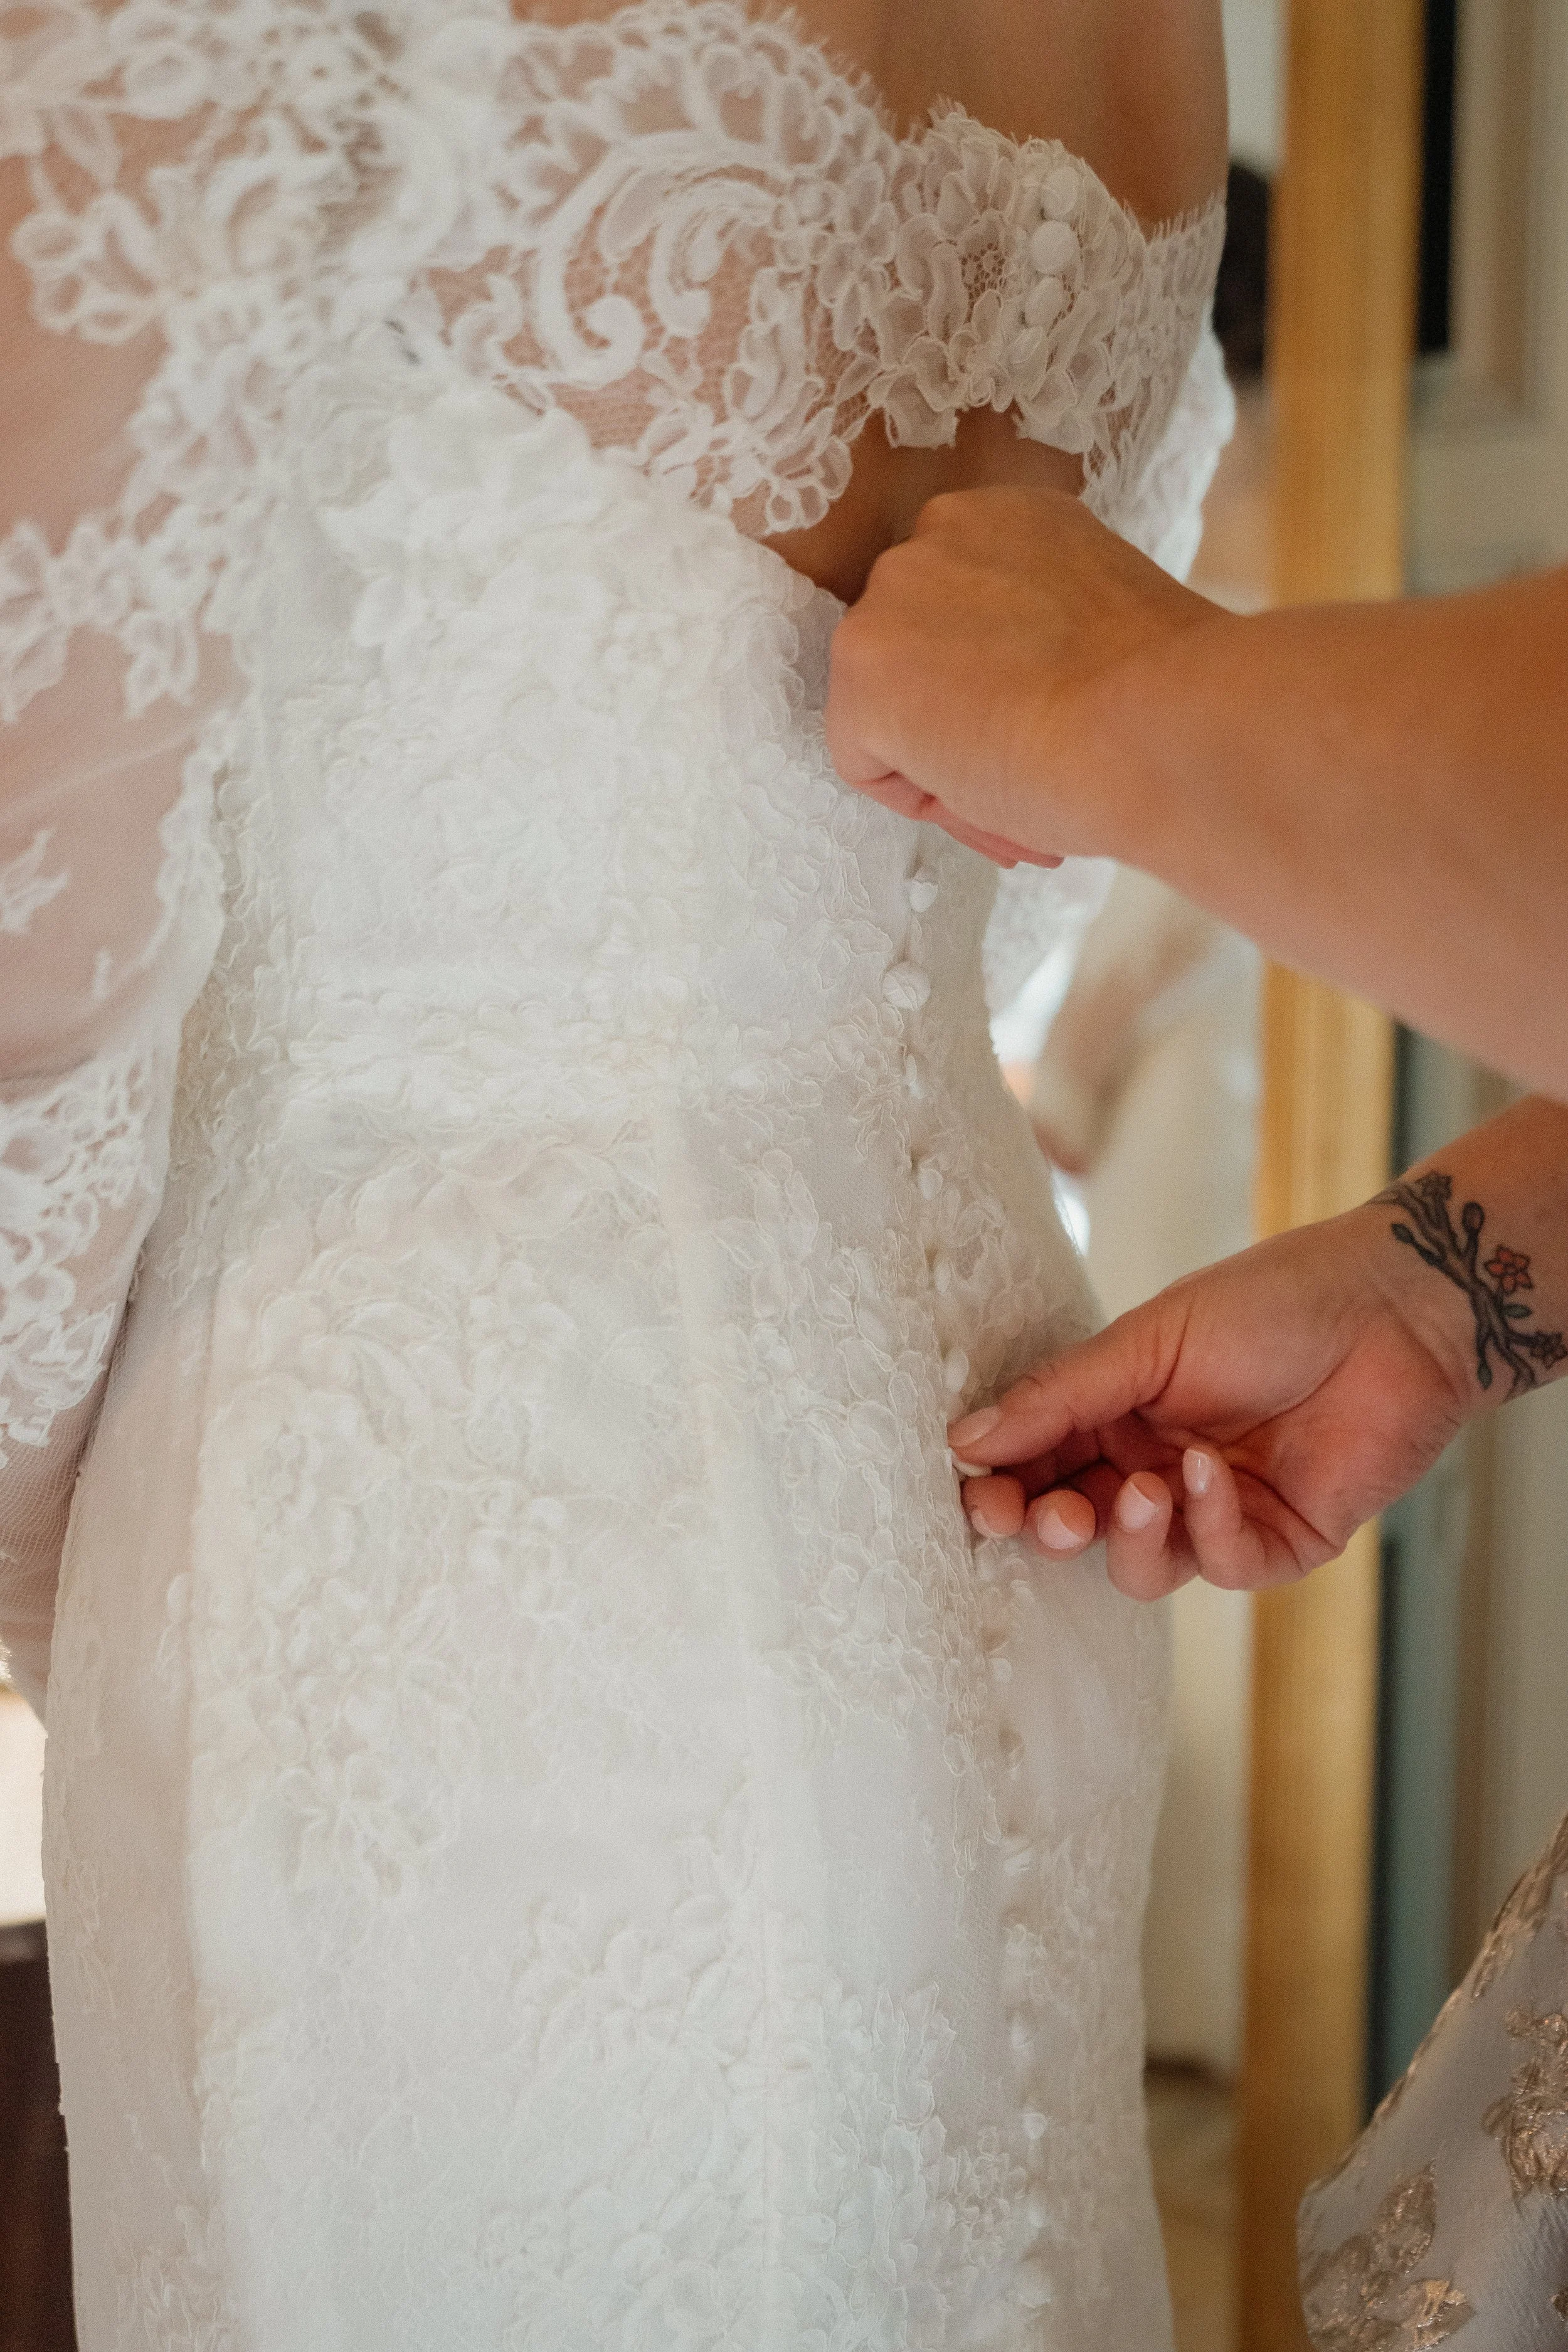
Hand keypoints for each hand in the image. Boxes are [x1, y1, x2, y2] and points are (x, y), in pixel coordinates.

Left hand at [826, 486, 1225, 866]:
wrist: (1164, 723)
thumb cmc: (1160, 695)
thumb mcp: (1098, 630)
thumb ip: (1044, 637)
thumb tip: (1024, 697)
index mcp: (1011, 518)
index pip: (970, 614)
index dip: (1005, 690)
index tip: (1055, 728)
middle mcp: (940, 534)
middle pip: (922, 658)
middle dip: (966, 724)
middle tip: (1033, 776)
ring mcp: (889, 598)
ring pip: (890, 709)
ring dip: (945, 762)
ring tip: (1022, 798)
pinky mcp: (860, 669)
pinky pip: (864, 763)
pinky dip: (919, 798)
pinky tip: (988, 797)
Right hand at [945, 1203, 1476, 1598]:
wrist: (1395, 1310)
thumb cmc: (1273, 1304)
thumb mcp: (1147, 1341)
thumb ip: (1057, 1397)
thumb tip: (962, 1441)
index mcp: (1117, 1412)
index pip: (1038, 1464)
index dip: (1002, 1485)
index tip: (976, 1495)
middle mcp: (1157, 1466)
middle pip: (1079, 1526)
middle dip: (1052, 1526)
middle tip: (1044, 1516)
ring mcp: (1215, 1510)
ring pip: (1141, 1566)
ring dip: (1128, 1536)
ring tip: (1140, 1490)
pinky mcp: (1276, 1540)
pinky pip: (1218, 1564)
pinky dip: (1205, 1524)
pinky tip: (1213, 1473)